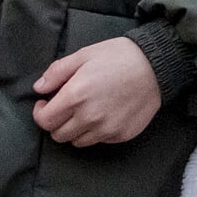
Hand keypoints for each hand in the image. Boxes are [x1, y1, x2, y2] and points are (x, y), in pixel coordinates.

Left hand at [33, 37, 161, 146]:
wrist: (157, 66)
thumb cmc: (120, 56)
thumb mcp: (84, 55)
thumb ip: (57, 72)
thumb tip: (39, 88)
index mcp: (75, 96)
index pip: (44, 121)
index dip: (40, 112)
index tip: (46, 103)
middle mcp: (89, 117)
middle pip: (58, 135)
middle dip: (57, 122)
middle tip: (66, 107)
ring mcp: (106, 129)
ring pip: (77, 141)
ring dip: (75, 129)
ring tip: (85, 112)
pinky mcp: (121, 135)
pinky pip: (99, 140)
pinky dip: (96, 131)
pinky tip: (104, 114)